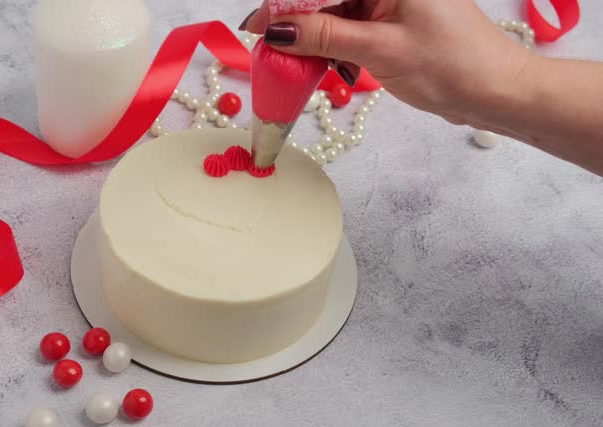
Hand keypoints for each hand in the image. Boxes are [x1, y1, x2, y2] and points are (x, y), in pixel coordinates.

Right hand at [243, 0, 531, 126]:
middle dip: (300, 23)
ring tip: (304, 66)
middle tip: (274, 52)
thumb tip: (276, 29)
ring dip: (317, 40)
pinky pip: (350, 27)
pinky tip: (332, 67)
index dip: (287, 4)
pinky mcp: (392, 20)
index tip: (258, 27)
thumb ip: (324, 35)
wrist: (495, 90)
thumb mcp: (379, 49)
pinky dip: (336, 48)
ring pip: (335, 13)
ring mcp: (391, 0)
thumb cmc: (451, 64)